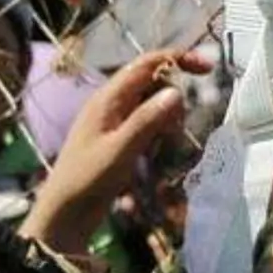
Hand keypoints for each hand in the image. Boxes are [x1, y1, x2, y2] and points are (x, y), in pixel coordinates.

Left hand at [19, 48, 211, 254]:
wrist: (64, 214)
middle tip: (176, 130)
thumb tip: (178, 91)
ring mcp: (114, 121)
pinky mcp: (118, 139)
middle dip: (173, 99)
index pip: (147, 63)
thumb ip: (147, 120)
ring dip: (166, 119)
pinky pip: (146, 124)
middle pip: (153, 83)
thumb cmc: (87, 180)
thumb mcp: (120, 150)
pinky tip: (155, 154)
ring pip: (152, 104)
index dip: (179, 59)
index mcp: (108, 98)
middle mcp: (111, 104)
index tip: (208, 69)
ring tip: (163, 146)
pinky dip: (157, 132)